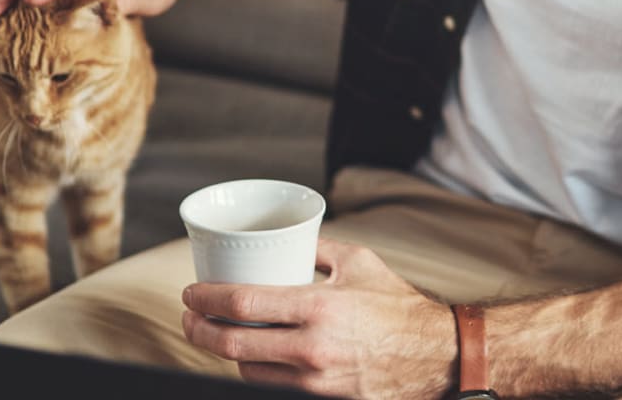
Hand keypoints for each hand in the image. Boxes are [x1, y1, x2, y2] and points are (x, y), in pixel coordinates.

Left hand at [182, 240, 457, 399]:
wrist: (432, 354)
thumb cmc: (397, 304)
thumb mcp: (360, 261)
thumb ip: (319, 248)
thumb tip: (289, 238)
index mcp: (318, 307)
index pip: (244, 305)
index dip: (208, 299)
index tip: (192, 292)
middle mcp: (311, 348)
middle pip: (233, 344)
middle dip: (200, 330)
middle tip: (190, 316)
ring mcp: (314, 380)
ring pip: (247, 370)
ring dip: (224, 351)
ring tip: (215, 333)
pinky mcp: (320, 398)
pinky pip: (273, 385)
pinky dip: (254, 368)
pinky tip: (251, 354)